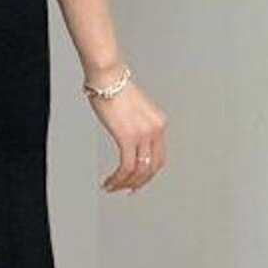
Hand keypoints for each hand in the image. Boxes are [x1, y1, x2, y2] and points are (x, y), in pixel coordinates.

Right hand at [89, 74, 166, 194]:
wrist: (108, 77)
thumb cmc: (114, 87)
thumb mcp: (133, 109)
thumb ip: (135, 125)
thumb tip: (126, 139)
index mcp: (159, 123)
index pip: (159, 157)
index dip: (149, 173)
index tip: (138, 181)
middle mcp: (155, 129)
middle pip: (152, 167)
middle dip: (139, 183)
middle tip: (126, 190)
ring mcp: (143, 134)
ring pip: (139, 171)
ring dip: (125, 183)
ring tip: (112, 187)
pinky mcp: (128, 137)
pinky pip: (126, 166)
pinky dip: (118, 178)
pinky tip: (109, 181)